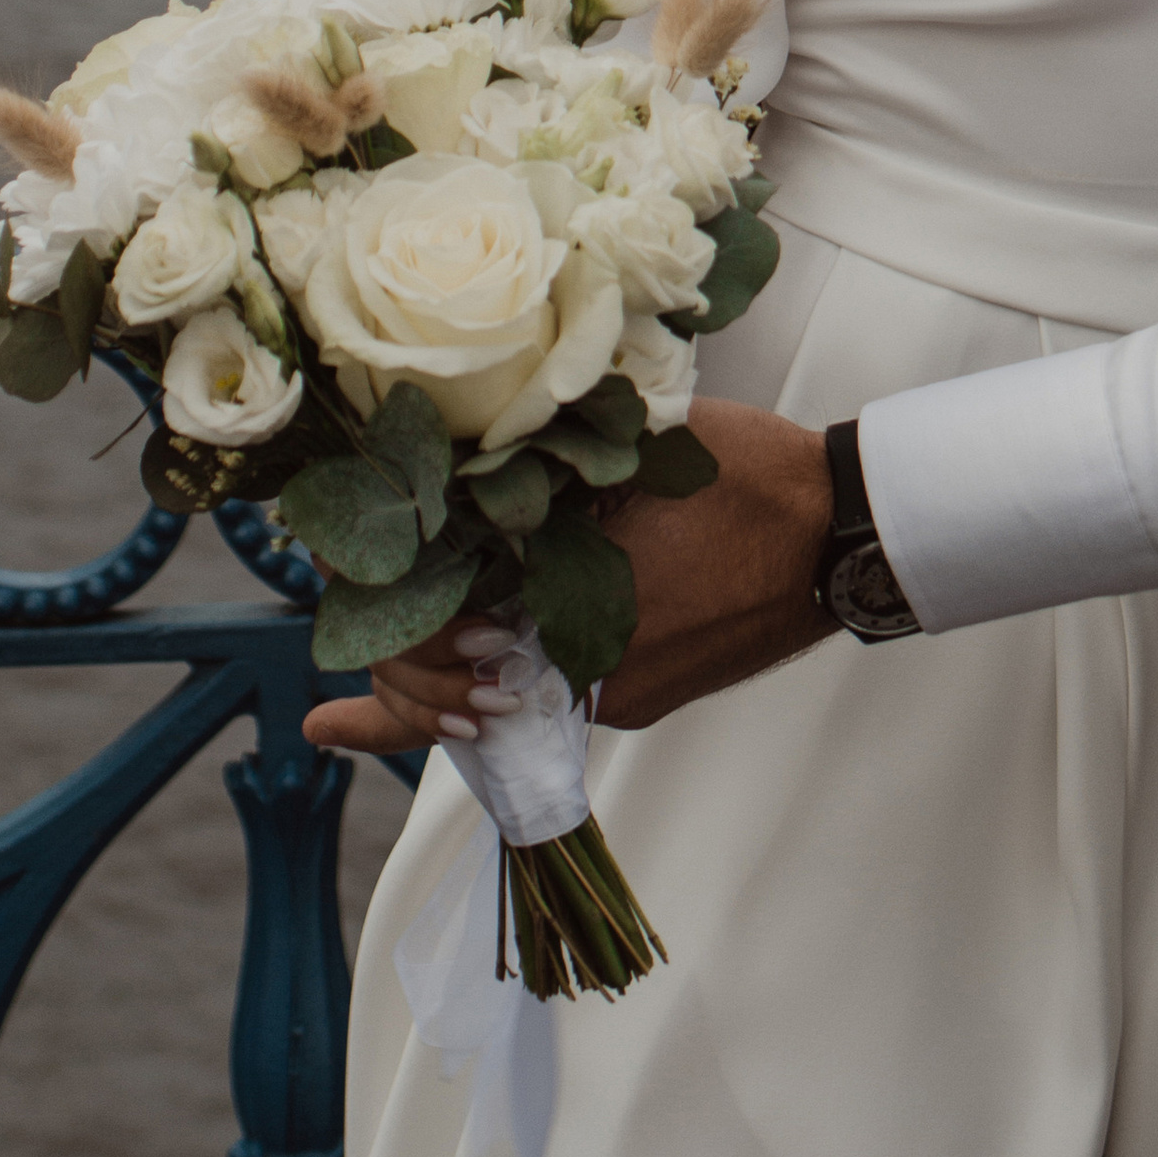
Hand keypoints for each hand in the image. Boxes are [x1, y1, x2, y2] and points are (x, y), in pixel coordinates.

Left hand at [300, 400, 835, 759]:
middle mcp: (583, 678)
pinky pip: (553, 687)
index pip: (429, 646)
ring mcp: (618, 693)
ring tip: (359, 700)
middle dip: (393, 673)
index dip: (368, 625)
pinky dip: (511, 672)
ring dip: (448, 674)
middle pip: (452, 689)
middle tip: (341, 647)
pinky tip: (486, 655)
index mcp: (564, 617)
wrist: (838, 533)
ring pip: (502, 692)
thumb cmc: (737, 479)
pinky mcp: (646, 692)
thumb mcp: (624, 456)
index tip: (319, 620)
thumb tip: (451, 477)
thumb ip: (538, 477)